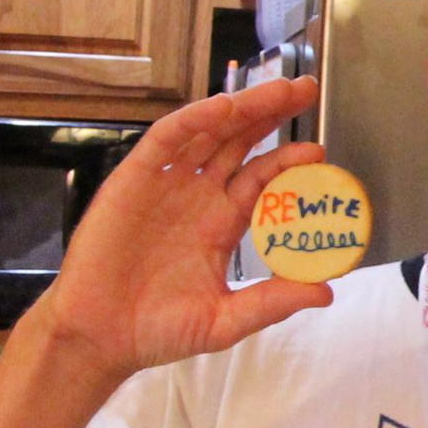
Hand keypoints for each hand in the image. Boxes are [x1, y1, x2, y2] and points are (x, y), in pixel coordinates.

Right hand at [33, 78, 332, 381]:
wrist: (100, 337)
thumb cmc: (159, 330)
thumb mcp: (227, 320)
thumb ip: (274, 302)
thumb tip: (327, 291)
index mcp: (221, 224)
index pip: (262, 180)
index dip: (288, 160)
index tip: (318, 152)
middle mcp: (197, 198)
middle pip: (240, 144)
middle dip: (272, 115)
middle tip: (306, 90)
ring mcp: (166, 187)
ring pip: (209, 134)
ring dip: (242, 108)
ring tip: (278, 90)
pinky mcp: (133, 181)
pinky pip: (166, 142)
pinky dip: (194, 120)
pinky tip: (223, 108)